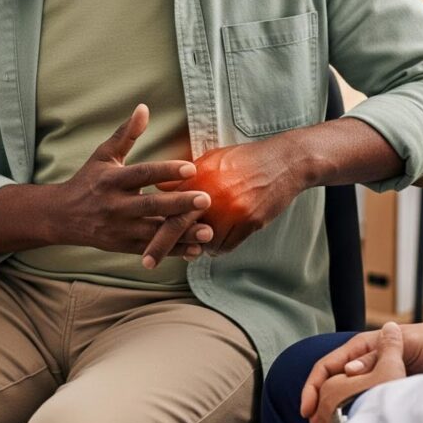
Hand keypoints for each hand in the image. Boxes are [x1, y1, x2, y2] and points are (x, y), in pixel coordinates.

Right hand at [53, 104, 213, 259]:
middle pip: (150, 205)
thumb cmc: (88, 180)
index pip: (142, 173)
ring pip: (153, 232)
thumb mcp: (103, 155)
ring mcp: (119, 229)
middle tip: (206, 200)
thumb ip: (126, 134)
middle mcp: (115, 206)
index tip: (191, 168)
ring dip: (181, 234)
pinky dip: (173, 252)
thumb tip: (143, 108)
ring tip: (208, 232)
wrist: (61, 216)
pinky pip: (150, 249)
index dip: (166, 171)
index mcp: (112, 180)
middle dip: (179, 204)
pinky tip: (196, 250)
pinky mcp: (122, 246)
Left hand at [144, 132, 304, 263]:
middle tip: (146, 263)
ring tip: (196, 243)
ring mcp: (232, 211)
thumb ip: (186, 176)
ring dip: (198, 245)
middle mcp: (213, 195)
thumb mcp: (213, 159)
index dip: (152, 223)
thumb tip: (161, 188)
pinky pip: (226, 245)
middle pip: (180, 226)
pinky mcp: (250, 222)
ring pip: (205, 241)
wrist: (284, 161)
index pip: (170, 205)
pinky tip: (217, 241)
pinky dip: (219, 247)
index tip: (138, 234)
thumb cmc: (246, 159)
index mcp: (201, 178)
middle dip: (161, 246)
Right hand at [300, 311, 422, 422]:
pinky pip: (361, 406)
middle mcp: (362, 363)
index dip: (313, 387)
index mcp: (361, 348)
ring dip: (333, 418)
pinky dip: (352, 420)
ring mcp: (372, 378)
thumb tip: (348, 371)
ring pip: (343, 399)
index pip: (326, 366)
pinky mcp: (383, 391)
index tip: (307, 410)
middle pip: (330, 387)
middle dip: (319, 409)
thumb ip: (376, 355)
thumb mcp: (402, 344)